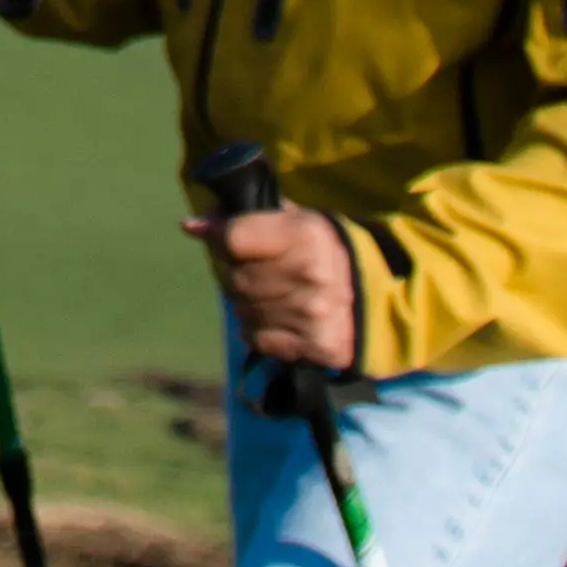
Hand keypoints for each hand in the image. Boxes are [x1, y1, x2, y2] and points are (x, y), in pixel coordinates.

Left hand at [194, 200, 360, 381]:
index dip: (221, 239)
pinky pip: (258, 338)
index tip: (224, 239)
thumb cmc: (323, 251)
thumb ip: (244, 220)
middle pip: (236, 279)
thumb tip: (191, 225)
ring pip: (243, 311)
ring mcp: (311, 314)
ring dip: (250, 304)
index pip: (234, 239)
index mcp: (304, 235)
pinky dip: (261, 329)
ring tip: (276, 294)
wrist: (374, 297)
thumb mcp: (294, 222)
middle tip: (263, 271)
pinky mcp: (314, 346)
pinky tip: (282, 317)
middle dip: (240, 274)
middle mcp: (308, 275)